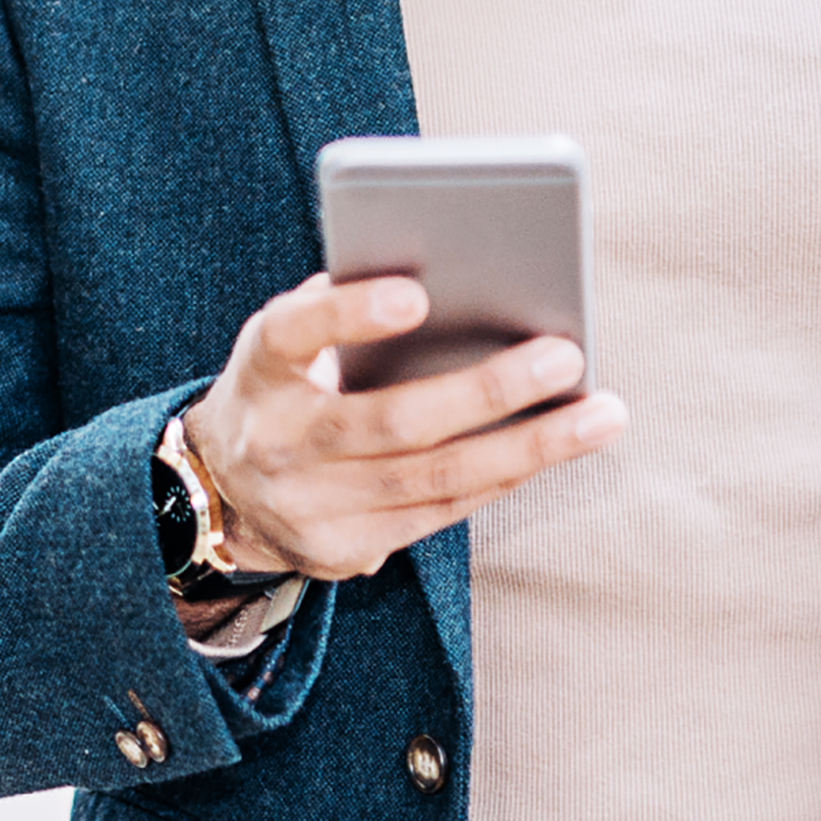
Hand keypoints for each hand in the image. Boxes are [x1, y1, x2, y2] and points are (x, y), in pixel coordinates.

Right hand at [178, 273, 626, 580]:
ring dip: (527, 447)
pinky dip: (503, 477)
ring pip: (433, 480)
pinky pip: (439, 514)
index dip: (350, 313)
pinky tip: (556, 447)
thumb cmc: (289, 379)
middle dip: (488, 390)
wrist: (219, 488)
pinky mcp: (341, 552)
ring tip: (600, 415)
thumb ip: (348, 302)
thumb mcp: (292, 335)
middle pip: (391, 421)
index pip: (293, 334)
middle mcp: (276, 443)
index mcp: (260, 368)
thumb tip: (456, 267)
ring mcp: (307, 508)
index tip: (417, 295)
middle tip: (567, 356)